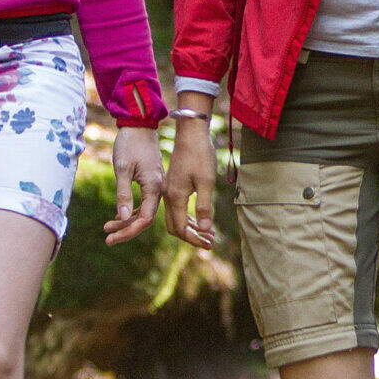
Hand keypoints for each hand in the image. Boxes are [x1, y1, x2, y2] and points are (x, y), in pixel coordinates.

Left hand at [103, 123, 165, 244]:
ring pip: (143, 212)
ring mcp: (156, 186)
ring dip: (126, 222)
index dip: (129, 231)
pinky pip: (143, 203)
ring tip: (107, 229)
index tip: (112, 238)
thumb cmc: (129, 144)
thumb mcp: (122, 168)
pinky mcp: (151, 182)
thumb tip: (123, 217)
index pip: (145, 219)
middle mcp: (158, 189)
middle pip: (145, 219)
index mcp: (154, 187)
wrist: (138, 124)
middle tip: (107, 240)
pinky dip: (130, 211)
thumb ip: (123, 194)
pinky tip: (117, 216)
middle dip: (126, 230)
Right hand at [163, 112, 219, 249]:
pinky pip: (177, 208)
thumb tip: (205, 230)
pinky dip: (188, 217)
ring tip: (209, 235)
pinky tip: (201, 220)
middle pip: (175, 226)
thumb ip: (204, 206)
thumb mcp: (206, 181)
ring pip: (176, 218)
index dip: (194, 239)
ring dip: (191, 228)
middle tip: (210, 243)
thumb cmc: (200, 154)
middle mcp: (168, 195)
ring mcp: (169, 190)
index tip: (209, 245)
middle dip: (191, 237)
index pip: (180, 228)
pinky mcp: (173, 185)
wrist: (190, 132)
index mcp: (174, 196)